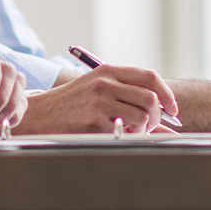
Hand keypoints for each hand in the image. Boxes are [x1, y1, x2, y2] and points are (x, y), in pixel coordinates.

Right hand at [16, 64, 178, 134]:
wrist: (38, 115)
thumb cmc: (71, 105)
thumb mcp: (97, 92)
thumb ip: (129, 100)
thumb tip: (166, 124)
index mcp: (108, 71)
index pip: (150, 77)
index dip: (167, 94)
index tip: (172, 110)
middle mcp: (105, 83)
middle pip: (151, 99)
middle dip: (156, 118)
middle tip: (147, 127)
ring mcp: (99, 101)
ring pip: (142, 117)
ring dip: (142, 130)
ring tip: (128, 132)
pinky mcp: (92, 121)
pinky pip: (125, 132)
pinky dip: (127, 137)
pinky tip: (114, 136)